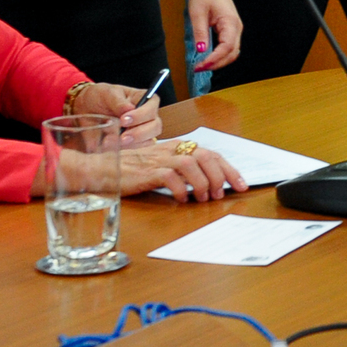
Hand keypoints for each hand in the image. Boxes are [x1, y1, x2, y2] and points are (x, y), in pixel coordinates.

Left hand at [71, 82, 162, 146]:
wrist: (86, 109)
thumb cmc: (100, 97)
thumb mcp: (107, 93)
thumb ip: (118, 101)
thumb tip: (129, 108)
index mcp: (143, 99)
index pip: (152, 106)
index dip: (141, 114)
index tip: (124, 119)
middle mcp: (146, 115)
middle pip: (155, 126)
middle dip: (140, 133)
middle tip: (122, 135)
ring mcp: (142, 130)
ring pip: (149, 139)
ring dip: (134, 143)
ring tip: (117, 141)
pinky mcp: (133, 142)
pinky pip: (138, 149)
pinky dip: (128, 149)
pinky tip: (116, 145)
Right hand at [118, 138, 248, 201]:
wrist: (104, 168)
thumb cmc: (134, 168)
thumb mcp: (163, 164)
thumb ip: (184, 170)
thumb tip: (210, 183)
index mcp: (179, 147)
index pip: (212, 154)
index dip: (229, 169)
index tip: (242, 184)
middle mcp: (172, 150)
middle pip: (206, 156)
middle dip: (221, 176)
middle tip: (222, 194)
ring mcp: (160, 159)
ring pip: (191, 164)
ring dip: (202, 183)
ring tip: (204, 198)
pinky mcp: (147, 172)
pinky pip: (170, 178)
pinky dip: (181, 190)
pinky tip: (182, 200)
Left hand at [187, 0, 241, 70]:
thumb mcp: (198, 12)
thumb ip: (200, 32)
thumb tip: (201, 50)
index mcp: (230, 23)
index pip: (226, 48)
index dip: (214, 59)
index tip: (201, 65)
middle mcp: (236, 28)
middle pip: (232, 53)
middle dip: (217, 64)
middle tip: (199, 68)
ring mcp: (235, 29)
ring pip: (232, 52)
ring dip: (219, 61)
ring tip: (203, 65)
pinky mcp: (231, 30)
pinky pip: (229, 47)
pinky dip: (220, 55)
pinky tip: (209, 57)